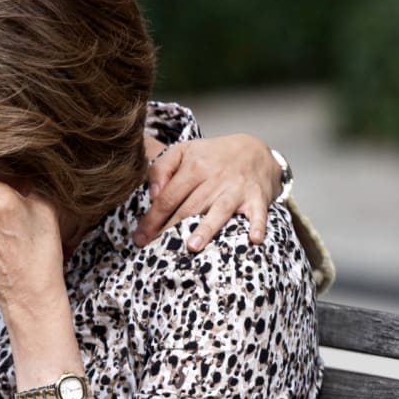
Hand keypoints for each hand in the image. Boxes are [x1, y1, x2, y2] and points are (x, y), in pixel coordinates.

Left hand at [133, 133, 279, 251]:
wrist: (254, 149)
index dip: (152, 218)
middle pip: (189, 208)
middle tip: (154, 249)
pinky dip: (258, 225)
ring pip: (219, 210)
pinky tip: (254, 239)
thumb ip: (161, 169)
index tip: (139, 237)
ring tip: (192, 246)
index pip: (168, 197)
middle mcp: (215, 178)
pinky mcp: (257, 198)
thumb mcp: (183, 151)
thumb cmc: (212, 155)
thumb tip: (152, 195)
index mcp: (194, 166)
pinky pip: (258, 213)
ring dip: (206, 228)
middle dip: (170, 229)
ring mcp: (237, 188)